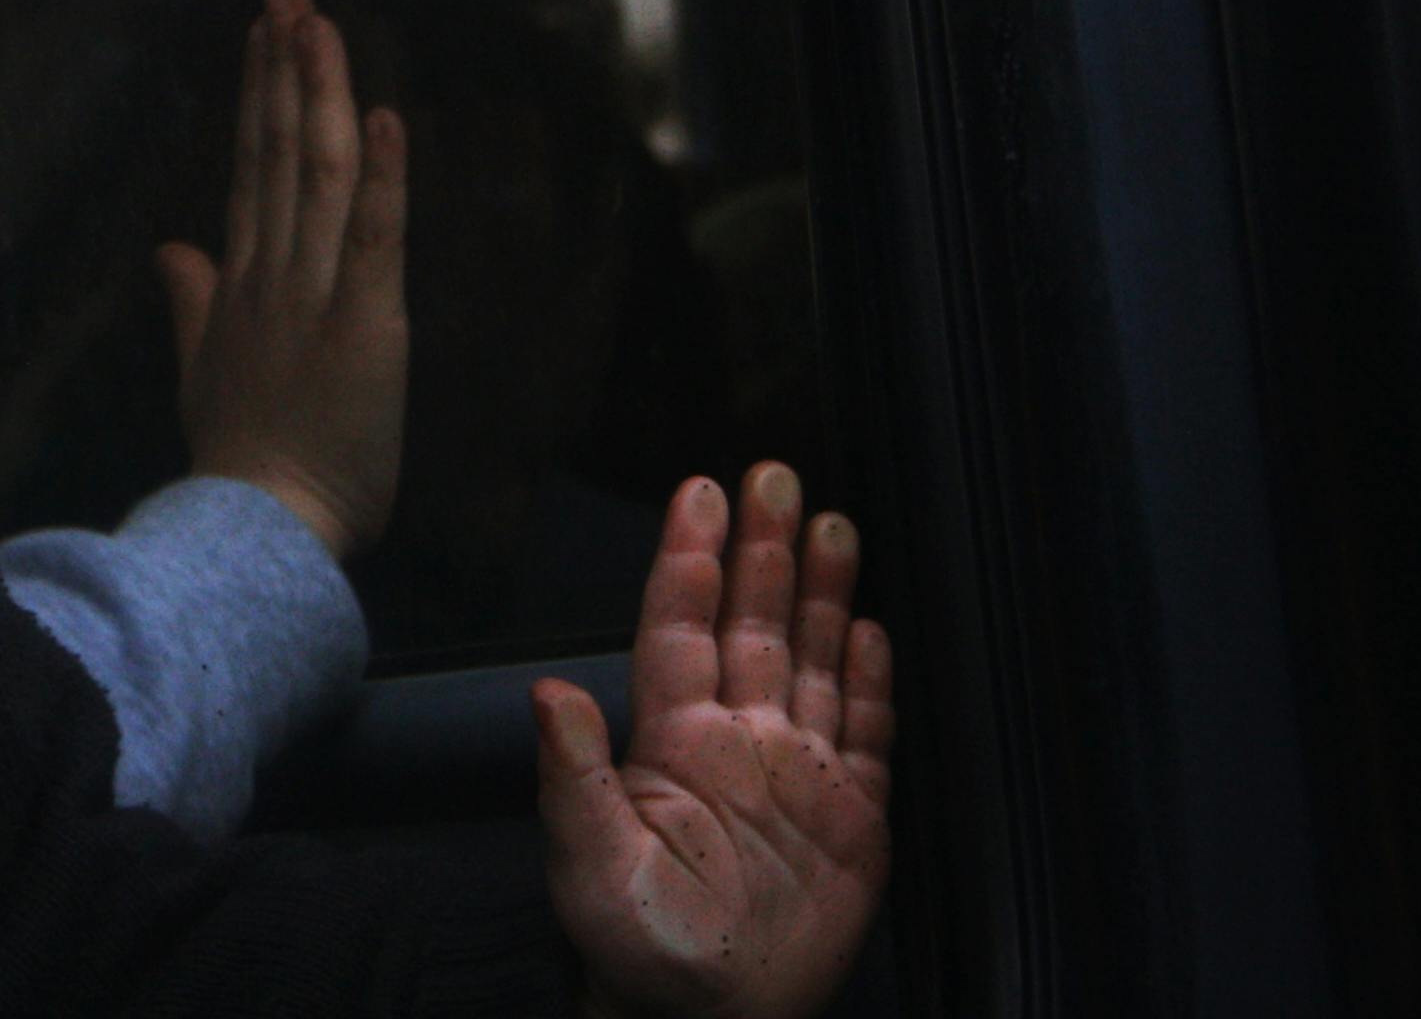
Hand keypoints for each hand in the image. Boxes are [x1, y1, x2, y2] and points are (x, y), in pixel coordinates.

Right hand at [158, 0, 406, 558]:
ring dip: (319, 92)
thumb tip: (170, 244)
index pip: (252, 168)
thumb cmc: (240, 458)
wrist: (257, 524)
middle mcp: (272, 270)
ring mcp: (313, 291)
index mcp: (241, 282)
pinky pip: (371, 235)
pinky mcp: (364, 320)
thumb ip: (191, 300)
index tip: (264, 32)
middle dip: (284, 67)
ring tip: (318, 23)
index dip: (259, 95)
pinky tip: (383, 114)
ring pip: (316, 172)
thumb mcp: (203, 369)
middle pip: (278, 150)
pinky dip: (380, 174)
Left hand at [540, 465, 894, 1018]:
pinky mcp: (852, 820)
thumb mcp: (589, 865)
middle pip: (753, 624)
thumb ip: (572, 777)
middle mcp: (739, 741)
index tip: (700, 490)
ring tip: (832, 521)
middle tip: (775, 472)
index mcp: (675, 742)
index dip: (690, 558)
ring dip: (822, 594)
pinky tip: (874, 627)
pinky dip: (873, 681)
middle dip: (765, 549)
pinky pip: (868, 735)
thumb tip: (547, 691)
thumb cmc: (633, 948)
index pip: (682, 626)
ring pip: (812, 661)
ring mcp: (798, 775)